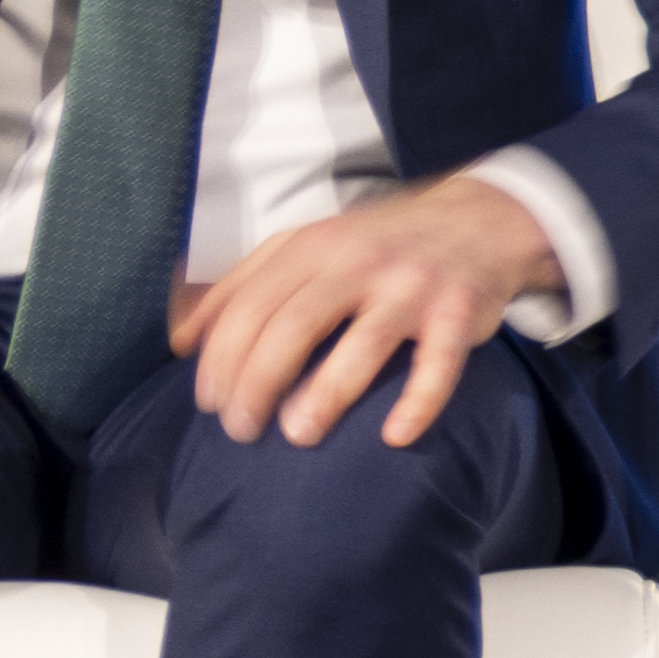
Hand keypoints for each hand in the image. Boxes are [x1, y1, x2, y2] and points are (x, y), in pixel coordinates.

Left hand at [161, 174, 570, 449]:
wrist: (478, 221)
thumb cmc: (377, 246)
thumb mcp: (306, 245)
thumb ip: (244, 283)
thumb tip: (180, 337)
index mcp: (313, 246)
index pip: (251, 305)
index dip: (221, 358)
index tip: (210, 402)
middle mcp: (360, 261)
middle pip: (294, 325)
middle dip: (257, 383)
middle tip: (242, 430)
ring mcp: (412, 287)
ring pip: (361, 344)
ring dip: (324, 396)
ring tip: (298, 435)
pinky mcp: (459, 313)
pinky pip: (439, 365)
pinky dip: (418, 402)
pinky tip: (394, 436)